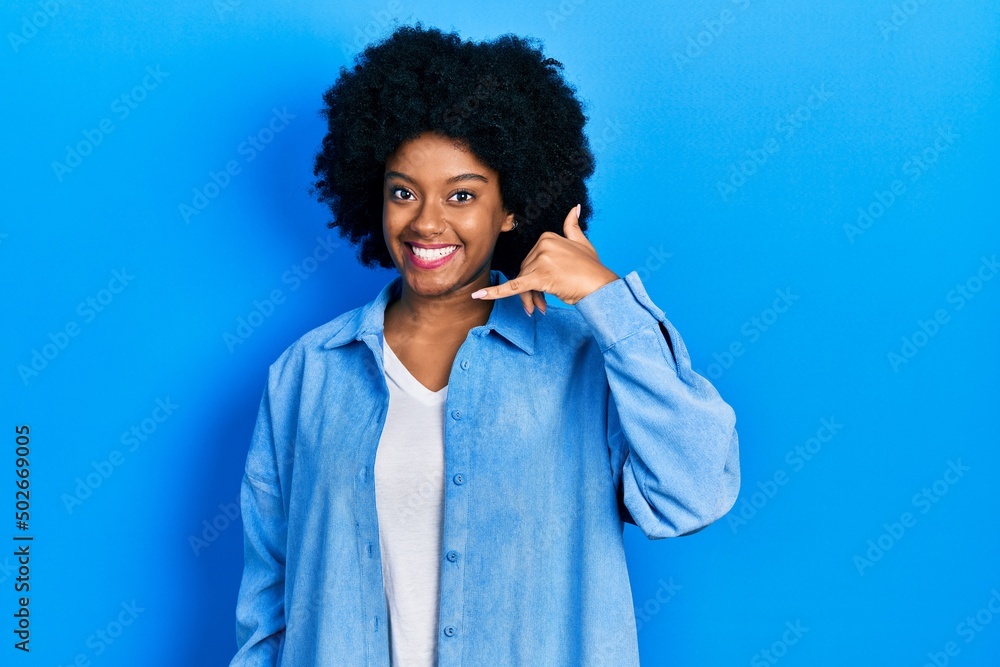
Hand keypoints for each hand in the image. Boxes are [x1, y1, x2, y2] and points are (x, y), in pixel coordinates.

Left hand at [471, 204, 619, 313]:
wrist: (602, 287)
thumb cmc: (592, 269)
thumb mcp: (583, 243)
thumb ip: (573, 226)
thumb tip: (575, 207)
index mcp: (548, 236)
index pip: (531, 260)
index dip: (534, 277)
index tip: (543, 291)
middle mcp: (543, 245)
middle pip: (525, 272)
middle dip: (531, 290)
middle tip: (539, 306)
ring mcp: (541, 260)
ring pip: (524, 283)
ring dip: (530, 298)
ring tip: (538, 309)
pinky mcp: (540, 277)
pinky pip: (514, 286)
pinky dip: (495, 292)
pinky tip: (478, 296)